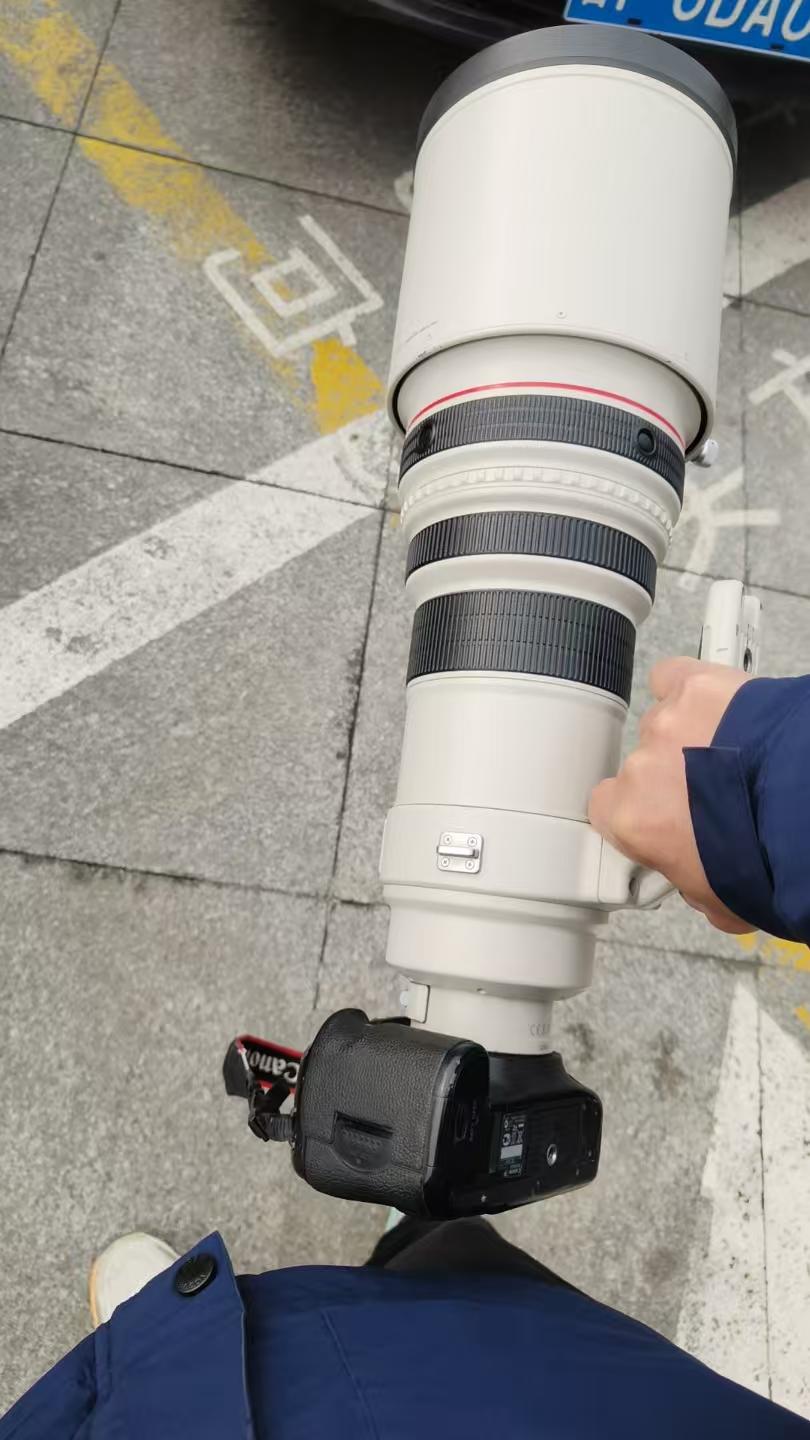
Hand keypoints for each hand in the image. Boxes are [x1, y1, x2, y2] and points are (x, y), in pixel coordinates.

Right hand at [589, 657, 753, 933]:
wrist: (807, 809)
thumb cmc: (768, 857)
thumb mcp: (719, 901)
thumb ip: (689, 882)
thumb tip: (699, 881)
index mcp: (633, 820)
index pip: (608, 809)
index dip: (639, 814)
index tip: (664, 824)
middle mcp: (642, 767)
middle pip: (643, 767)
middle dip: (675, 780)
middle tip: (718, 797)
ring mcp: (668, 722)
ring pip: (665, 726)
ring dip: (691, 739)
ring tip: (734, 753)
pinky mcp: (699, 686)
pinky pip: (674, 678)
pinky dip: (690, 690)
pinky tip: (715, 706)